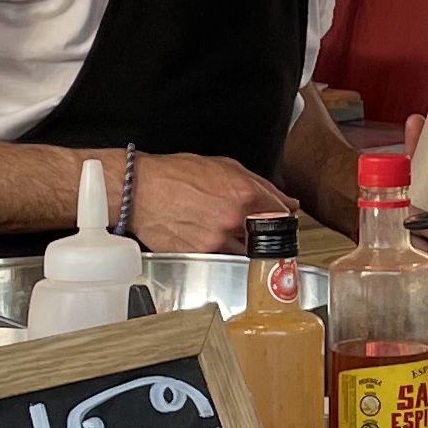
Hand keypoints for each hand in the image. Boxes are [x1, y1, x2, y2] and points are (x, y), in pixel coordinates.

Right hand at [129, 152, 289, 254]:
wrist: (139, 190)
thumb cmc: (176, 175)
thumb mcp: (225, 166)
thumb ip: (262, 185)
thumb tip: (288, 202)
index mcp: (243, 193)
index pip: (283, 215)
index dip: (284, 218)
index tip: (281, 221)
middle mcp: (233, 219)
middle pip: (266, 237)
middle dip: (263, 234)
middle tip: (251, 228)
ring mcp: (216, 241)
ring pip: (245, 253)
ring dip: (242, 247)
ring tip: (221, 231)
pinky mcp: (200, 257)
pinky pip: (222, 260)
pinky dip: (220, 253)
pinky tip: (206, 238)